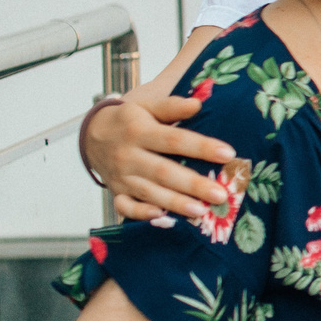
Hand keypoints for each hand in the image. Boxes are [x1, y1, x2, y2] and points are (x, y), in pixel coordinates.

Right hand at [87, 90, 232, 222]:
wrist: (92, 134)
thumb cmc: (129, 119)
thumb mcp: (146, 106)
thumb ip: (171, 106)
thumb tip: (197, 104)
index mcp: (139, 131)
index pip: (174, 140)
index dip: (201, 147)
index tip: (228, 153)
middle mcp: (129, 156)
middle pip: (164, 172)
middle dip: (193, 184)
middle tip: (221, 194)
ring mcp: (121, 176)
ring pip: (149, 192)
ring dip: (175, 203)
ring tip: (201, 211)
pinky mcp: (117, 192)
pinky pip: (126, 206)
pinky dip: (141, 213)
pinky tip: (162, 216)